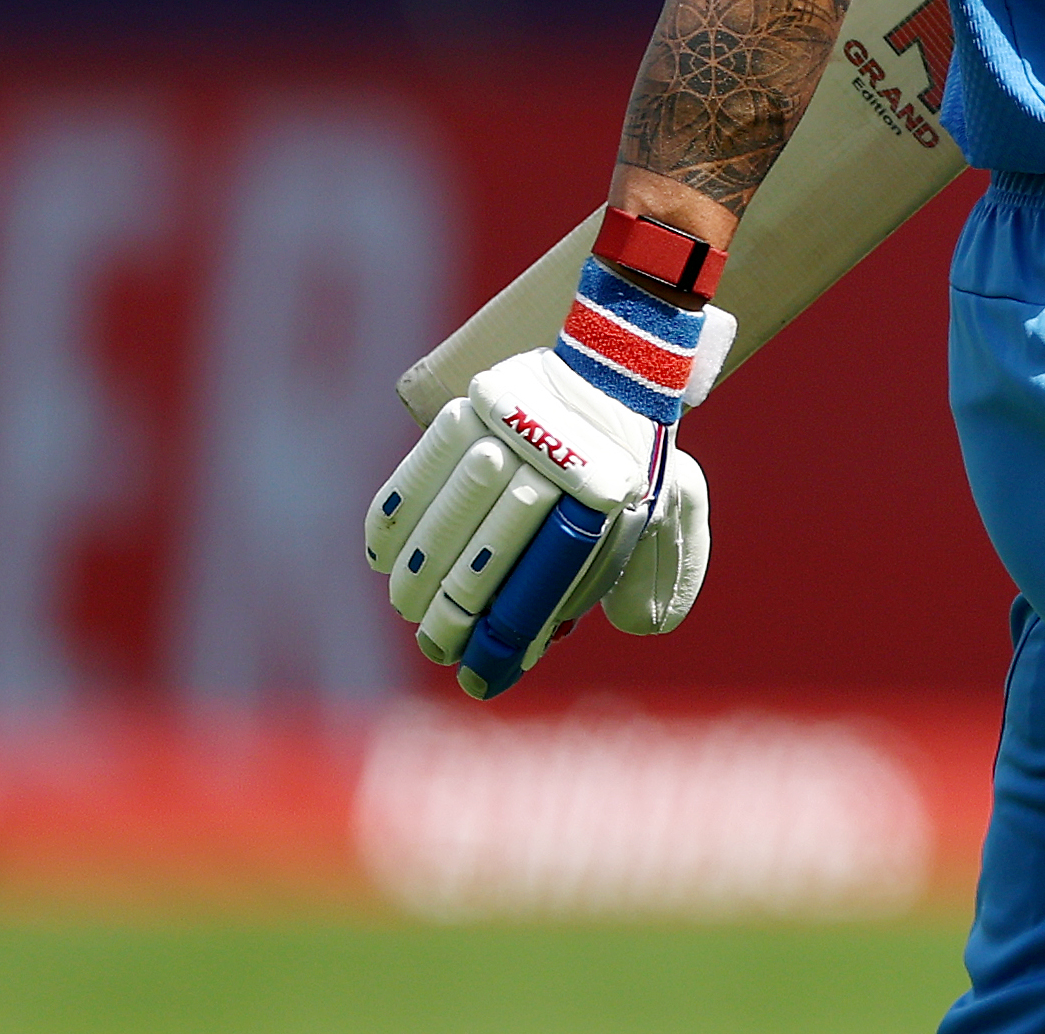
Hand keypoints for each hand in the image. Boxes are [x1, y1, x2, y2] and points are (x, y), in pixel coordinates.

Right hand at [364, 257, 729, 698]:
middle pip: (486, 555)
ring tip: (406, 607)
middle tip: (435, 645)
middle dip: (451, 613)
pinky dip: (395, 517)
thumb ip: (644, 576)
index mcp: (607, 495)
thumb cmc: (628, 464)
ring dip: (419, 573)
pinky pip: (418, 470)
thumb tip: (610, 635)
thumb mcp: (660, 518)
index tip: (478, 674)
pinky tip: (383, 558)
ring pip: (448, 516)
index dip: (503, 636)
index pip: (541, 583)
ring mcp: (510, 430)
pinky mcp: (473, 406)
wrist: (616, 371)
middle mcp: (558, 462)